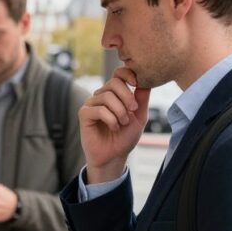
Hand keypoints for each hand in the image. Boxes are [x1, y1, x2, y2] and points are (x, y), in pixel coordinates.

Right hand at [79, 67, 150, 182]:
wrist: (114, 156)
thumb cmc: (125, 137)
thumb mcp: (139, 117)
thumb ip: (142, 99)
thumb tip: (147, 81)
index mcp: (114, 94)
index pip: (118, 74)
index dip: (127, 74)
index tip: (136, 83)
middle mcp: (101, 96)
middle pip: (114, 82)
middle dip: (127, 96)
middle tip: (133, 110)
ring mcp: (91, 104)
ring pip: (107, 97)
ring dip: (120, 112)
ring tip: (123, 123)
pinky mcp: (84, 114)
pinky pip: (99, 109)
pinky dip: (111, 119)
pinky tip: (113, 127)